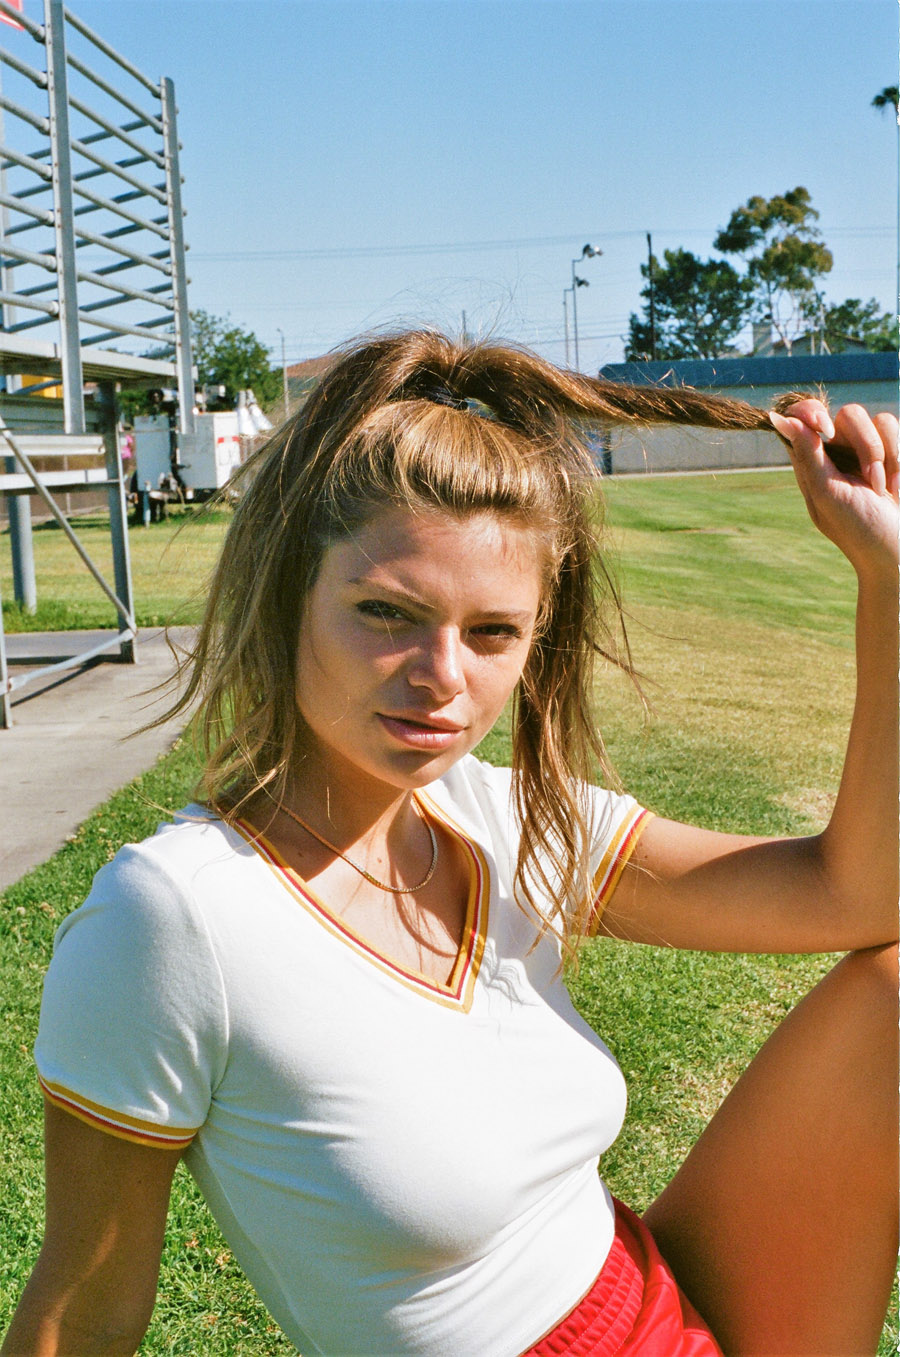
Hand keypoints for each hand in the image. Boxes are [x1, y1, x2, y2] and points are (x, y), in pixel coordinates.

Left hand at [769, 399, 898, 577]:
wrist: (897, 550)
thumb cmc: (857, 528)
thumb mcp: (828, 493)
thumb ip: (808, 455)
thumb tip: (779, 418)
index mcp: (812, 461)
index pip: (801, 417)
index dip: (810, 412)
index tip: (824, 429)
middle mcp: (838, 450)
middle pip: (849, 414)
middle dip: (867, 446)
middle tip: (870, 480)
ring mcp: (866, 449)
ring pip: (878, 420)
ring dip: (886, 457)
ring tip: (882, 489)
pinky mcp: (892, 450)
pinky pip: (895, 427)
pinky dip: (899, 459)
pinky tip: (895, 487)